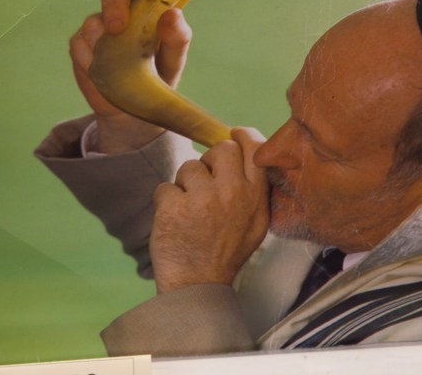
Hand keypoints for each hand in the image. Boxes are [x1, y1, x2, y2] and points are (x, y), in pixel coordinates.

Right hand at [69, 0, 192, 151]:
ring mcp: (100, 24)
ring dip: (103, 42)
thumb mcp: (174, 60)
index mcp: (152, 3)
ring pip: (93, 19)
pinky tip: (103, 74)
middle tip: (118, 26)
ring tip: (119, 67)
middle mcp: (125, 7)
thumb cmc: (160, 77)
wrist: (134, 113)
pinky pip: (79, 45)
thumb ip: (177, 38)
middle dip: (113, 0)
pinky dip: (90, 61)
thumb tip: (173, 15)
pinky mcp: (81, 44)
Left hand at [150, 128, 269, 292]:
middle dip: (210, 160)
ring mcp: (202, 199)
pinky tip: (174, 222)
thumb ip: (255, 189)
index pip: (254, 149)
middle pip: (221, 149)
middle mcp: (232, 193)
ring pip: (189, 167)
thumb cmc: (225, 253)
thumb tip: (247, 149)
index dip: (243, 137)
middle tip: (205, 182)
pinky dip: (166, 202)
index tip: (234, 135)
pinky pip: (165, 186)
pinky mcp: (174, 207)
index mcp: (255, 198)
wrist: (197, 286)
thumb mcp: (256, 224)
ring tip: (190, 211)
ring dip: (185, 185)